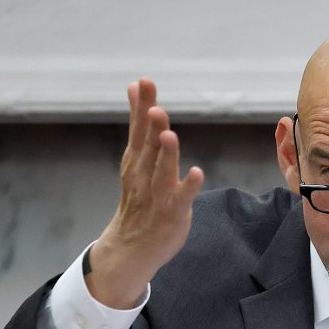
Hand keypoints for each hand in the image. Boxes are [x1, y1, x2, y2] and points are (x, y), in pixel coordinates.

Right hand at [86, 79, 204, 308]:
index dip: (141, 106)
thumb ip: (139, 123)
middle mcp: (144, 173)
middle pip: (149, 145)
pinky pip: (182, 197)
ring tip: (169, 135)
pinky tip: (197, 173)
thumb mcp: (135, 157)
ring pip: (162, 170)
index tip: (143, 82)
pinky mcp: (173, 211)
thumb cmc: (139, 196)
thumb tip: (134, 86)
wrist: (132, 245)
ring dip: (167, 154)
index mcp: (136, 158)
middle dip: (152, 126)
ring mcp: (158, 193)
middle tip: (156, 107)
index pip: (138, 128)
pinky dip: (188, 186)